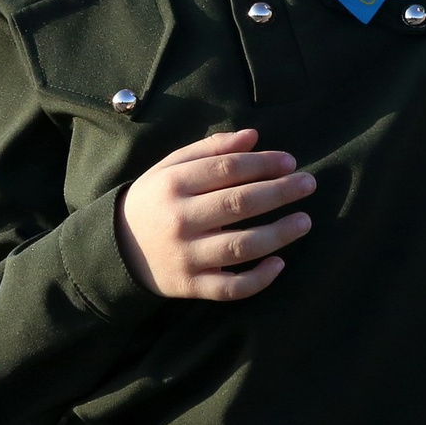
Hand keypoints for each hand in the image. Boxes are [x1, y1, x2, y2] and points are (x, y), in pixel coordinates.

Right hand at [115, 129, 314, 300]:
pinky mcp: (191, 286)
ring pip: (240, 246)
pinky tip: (279, 264)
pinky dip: (258, 279)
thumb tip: (253, 136)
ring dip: (278, 234)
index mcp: (173, 184)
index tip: (290, 163)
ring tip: (304, 222)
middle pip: (238, 203)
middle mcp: (179, 219)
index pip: (227, 169)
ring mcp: (186, 256)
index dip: (263, 164)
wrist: (116, 249)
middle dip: (280, 192)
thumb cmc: (154, 200)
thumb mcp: (171, 167)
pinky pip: (230, 288)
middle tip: (309, 184)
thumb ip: (211, 149)